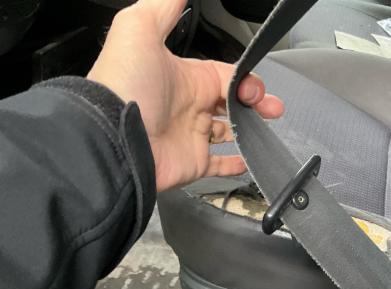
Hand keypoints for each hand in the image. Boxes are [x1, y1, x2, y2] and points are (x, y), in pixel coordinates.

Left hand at [87, 0, 283, 191]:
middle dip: (256, 102)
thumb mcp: (139, 28)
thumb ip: (163, 7)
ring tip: (268, 126)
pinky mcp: (192, 163)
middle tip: (273, 109)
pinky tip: (248, 159)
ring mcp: (191, 135)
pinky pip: (217, 165)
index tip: (255, 89)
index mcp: (184, 77)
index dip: (245, 79)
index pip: (225, 74)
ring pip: (229, 131)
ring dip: (250, 128)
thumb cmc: (125, 83)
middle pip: (232, 102)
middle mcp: (189, 106)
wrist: (112, 136)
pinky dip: (234, 163)